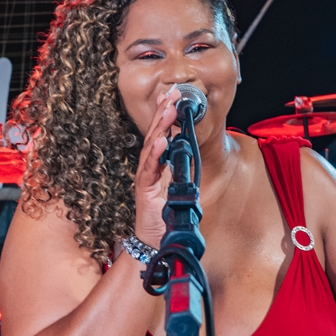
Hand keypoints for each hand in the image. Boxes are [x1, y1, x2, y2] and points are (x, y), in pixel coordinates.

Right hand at [133, 86, 180, 247]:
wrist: (155, 242)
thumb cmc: (165, 217)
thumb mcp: (179, 189)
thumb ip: (182, 171)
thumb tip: (191, 153)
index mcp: (157, 165)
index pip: (161, 135)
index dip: (166, 115)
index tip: (174, 96)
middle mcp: (148, 168)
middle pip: (154, 135)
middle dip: (163, 113)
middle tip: (171, 93)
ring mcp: (145, 178)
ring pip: (151, 147)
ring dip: (160, 127)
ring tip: (168, 110)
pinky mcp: (144, 190)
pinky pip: (149, 169)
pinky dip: (155, 154)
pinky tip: (162, 140)